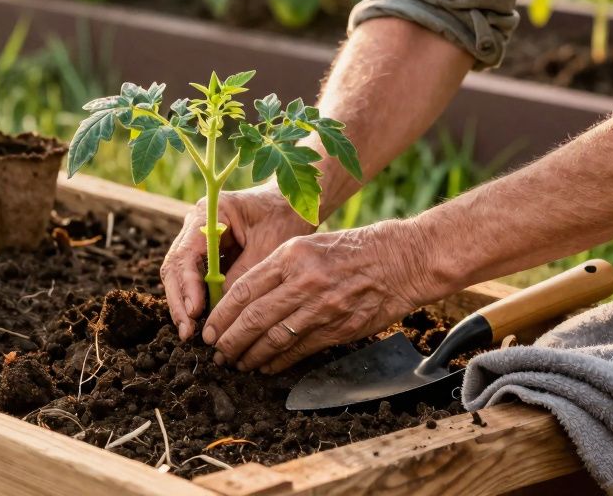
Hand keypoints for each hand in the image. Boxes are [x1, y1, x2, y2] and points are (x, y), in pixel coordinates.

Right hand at [162, 186, 313, 339]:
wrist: (294, 204)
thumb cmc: (285, 217)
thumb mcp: (268, 247)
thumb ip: (243, 276)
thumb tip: (221, 311)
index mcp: (208, 214)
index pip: (186, 254)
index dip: (187, 285)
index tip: (195, 311)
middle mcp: (196, 226)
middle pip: (175, 268)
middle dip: (179, 301)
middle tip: (187, 332)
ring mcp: (199, 241)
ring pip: (180, 277)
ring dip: (185, 305)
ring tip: (191, 334)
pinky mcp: (207, 256)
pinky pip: (195, 281)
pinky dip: (197, 301)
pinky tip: (202, 324)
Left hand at [201, 221, 436, 372]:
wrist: (402, 260)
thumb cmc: (355, 249)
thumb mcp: (309, 245)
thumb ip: (278, 268)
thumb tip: (244, 298)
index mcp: (291, 255)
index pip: (244, 289)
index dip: (222, 314)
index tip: (210, 328)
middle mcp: (304, 281)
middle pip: (254, 318)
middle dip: (230, 340)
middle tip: (217, 352)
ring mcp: (322, 307)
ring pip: (274, 338)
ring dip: (251, 355)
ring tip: (237, 363)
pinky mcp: (338, 328)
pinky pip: (300, 350)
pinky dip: (278, 362)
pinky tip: (266, 367)